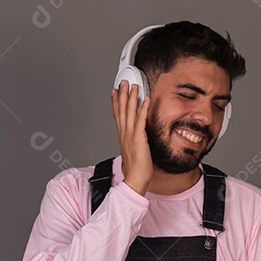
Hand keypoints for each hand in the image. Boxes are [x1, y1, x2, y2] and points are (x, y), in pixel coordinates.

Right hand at [111, 79, 151, 195]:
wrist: (135, 177)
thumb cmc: (136, 168)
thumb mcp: (132, 151)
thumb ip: (132, 141)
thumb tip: (135, 138)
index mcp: (122, 136)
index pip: (117, 115)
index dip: (115, 102)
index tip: (114, 91)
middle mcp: (124, 133)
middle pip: (121, 109)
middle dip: (122, 94)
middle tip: (122, 82)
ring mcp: (131, 134)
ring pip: (130, 112)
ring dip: (131, 97)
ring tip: (134, 86)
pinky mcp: (139, 137)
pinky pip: (141, 119)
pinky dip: (143, 108)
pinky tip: (146, 99)